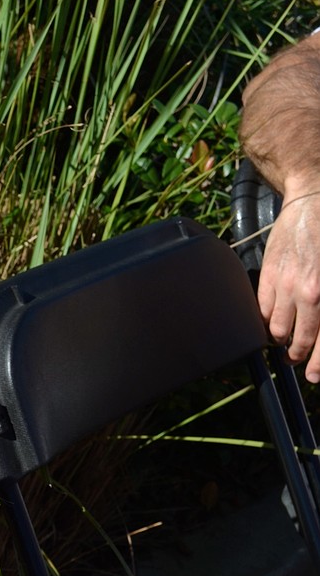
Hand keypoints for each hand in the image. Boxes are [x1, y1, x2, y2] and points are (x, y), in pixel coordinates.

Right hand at [257, 190, 319, 380]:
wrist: (314, 198)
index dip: (317, 363)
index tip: (313, 376)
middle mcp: (309, 293)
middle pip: (297, 340)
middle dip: (296, 355)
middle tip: (294, 357)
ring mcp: (286, 284)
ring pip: (275, 328)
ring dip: (280, 336)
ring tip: (284, 336)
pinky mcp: (268, 274)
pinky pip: (261, 309)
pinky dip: (267, 317)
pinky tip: (273, 315)